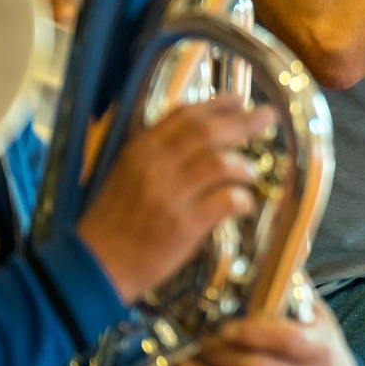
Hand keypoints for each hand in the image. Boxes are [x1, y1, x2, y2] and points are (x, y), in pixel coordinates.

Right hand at [77, 101, 275, 305]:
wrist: (96, 265)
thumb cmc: (113, 222)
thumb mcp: (125, 174)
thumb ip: (156, 153)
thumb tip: (197, 136)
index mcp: (140, 150)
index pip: (184, 115)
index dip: (217, 105)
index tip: (240, 99)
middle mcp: (155, 167)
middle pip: (208, 132)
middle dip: (244, 121)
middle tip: (268, 116)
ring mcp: (170, 196)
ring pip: (220, 163)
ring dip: (244, 167)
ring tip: (251, 175)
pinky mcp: (183, 226)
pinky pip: (225, 201)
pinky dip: (242, 201)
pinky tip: (244, 205)